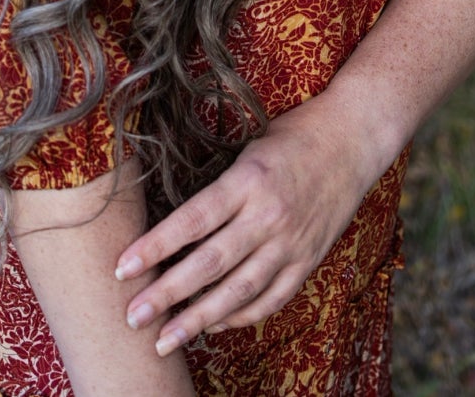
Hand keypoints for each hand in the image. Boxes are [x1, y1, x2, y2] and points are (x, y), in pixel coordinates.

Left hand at [112, 94, 375, 357]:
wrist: (353, 138)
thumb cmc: (293, 135)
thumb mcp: (249, 150)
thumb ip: (219, 188)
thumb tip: (174, 228)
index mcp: (248, 180)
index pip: (193, 221)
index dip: (155, 247)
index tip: (122, 268)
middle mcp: (268, 216)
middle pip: (210, 263)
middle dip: (167, 294)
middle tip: (132, 318)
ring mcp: (291, 243)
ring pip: (238, 291)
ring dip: (198, 319)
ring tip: (165, 340)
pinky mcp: (308, 260)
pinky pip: (271, 299)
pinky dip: (241, 317)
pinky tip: (214, 326)